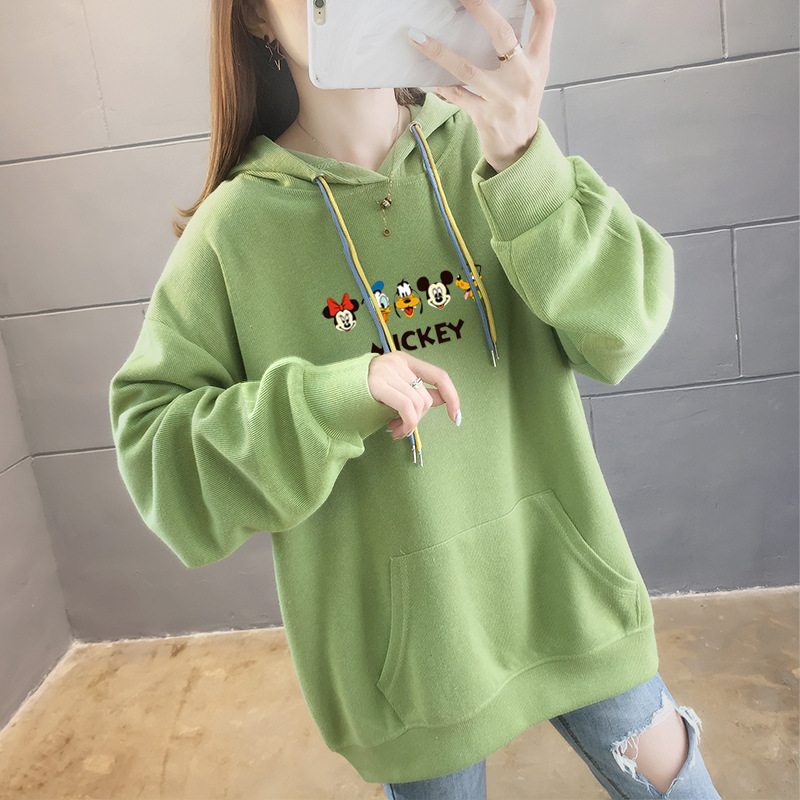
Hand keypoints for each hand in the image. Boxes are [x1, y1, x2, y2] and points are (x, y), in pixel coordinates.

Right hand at [368, 352, 460, 439]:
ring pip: (417, 404)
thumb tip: (442, 399)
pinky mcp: (378, 384)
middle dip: (419, 418)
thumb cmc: (363, 395)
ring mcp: (387, 371)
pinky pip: (406, 408)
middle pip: (425, 397)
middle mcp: (397, 362)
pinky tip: (396, 430)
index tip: (455, 416)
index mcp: (403, 360)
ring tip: (397, 430)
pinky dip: (407, 425)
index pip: (438, 375)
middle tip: (402, 427)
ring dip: (410, 425)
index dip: (452, 396)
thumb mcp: (394, 391)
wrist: (331, 394)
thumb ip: (417, 392)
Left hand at [408, 0, 555, 173]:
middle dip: (480, 8)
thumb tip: (490, 18)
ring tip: (417, 37)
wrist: (519, 151)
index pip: (546, 17)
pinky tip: (426, 75)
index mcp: (538, 61)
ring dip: (438, 51)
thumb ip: (518, 49)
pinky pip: (457, 95)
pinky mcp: (486, 117)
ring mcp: (504, 98)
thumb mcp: (530, 76)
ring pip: (467, 68)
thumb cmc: (520, 108)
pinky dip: (441, 84)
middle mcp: (524, 76)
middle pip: (503, 34)